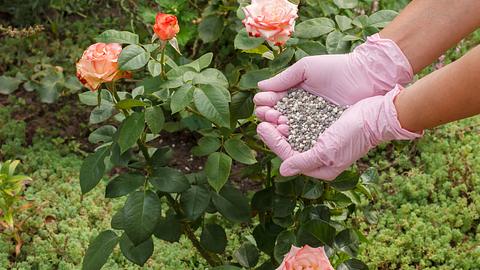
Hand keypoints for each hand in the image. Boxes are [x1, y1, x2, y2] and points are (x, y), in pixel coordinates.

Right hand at [254, 34, 412, 127]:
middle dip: (268, 116)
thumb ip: (283, 79)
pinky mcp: (323, 133)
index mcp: (294, 94)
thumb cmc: (336, 68)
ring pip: (288, 130)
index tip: (263, 102)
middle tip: (269, 114)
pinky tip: (287, 131)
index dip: (265, 104)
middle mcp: (300, 110)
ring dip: (278, 127)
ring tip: (277, 123)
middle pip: (277, 118)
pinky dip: (294, 135)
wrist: (365, 76)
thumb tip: (259, 87)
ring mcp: (311, 123)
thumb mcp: (306, 69)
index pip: (273, 103)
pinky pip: (304, 137)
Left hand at [257, 85, 421, 179]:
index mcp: (320, 168)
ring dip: (281, 122)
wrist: (377, 115)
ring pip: (294, 133)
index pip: (288, 156)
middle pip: (289, 145)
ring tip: (270, 110)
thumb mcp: (327, 151)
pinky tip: (284, 107)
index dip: (272, 142)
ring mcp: (322, 141)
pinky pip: (303, 123)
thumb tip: (283, 171)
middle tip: (262, 116)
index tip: (261, 127)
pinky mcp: (325, 126)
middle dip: (274, 131)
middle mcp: (319, 157)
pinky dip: (293, 116)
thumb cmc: (353, 135)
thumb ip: (304, 161)